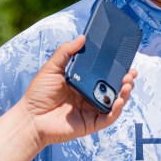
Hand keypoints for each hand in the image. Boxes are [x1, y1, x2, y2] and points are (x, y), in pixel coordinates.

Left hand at [18, 35, 136, 145]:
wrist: (29, 118)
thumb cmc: (38, 93)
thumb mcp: (52, 68)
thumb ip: (66, 52)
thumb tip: (82, 37)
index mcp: (83, 82)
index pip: (104, 73)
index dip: (116, 68)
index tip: (125, 60)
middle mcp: (90, 95)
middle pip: (114, 87)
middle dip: (126, 79)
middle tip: (131, 73)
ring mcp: (92, 109)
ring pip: (115, 101)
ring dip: (125, 92)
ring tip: (127, 83)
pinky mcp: (92, 123)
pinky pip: (109, 117)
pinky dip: (117, 109)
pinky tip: (119, 100)